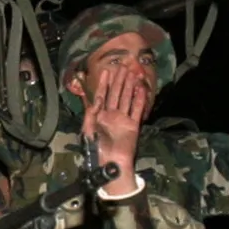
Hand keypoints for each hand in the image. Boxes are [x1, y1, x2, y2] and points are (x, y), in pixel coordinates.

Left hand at [79, 64, 146, 194]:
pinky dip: (140, 99)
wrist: (110, 163)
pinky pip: (137, 109)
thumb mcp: (87, 129)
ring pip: (127, 98)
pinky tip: (141, 88)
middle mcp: (111, 115)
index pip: (102, 95)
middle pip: (116, 94)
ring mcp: (123, 119)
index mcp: (99, 116)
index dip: (104, 83)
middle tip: (124, 66)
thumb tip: (95, 99)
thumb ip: (90, 113)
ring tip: (133, 72)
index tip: (107, 71)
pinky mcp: (133, 125)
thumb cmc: (96, 148)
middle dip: (119, 80)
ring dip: (130, 86)